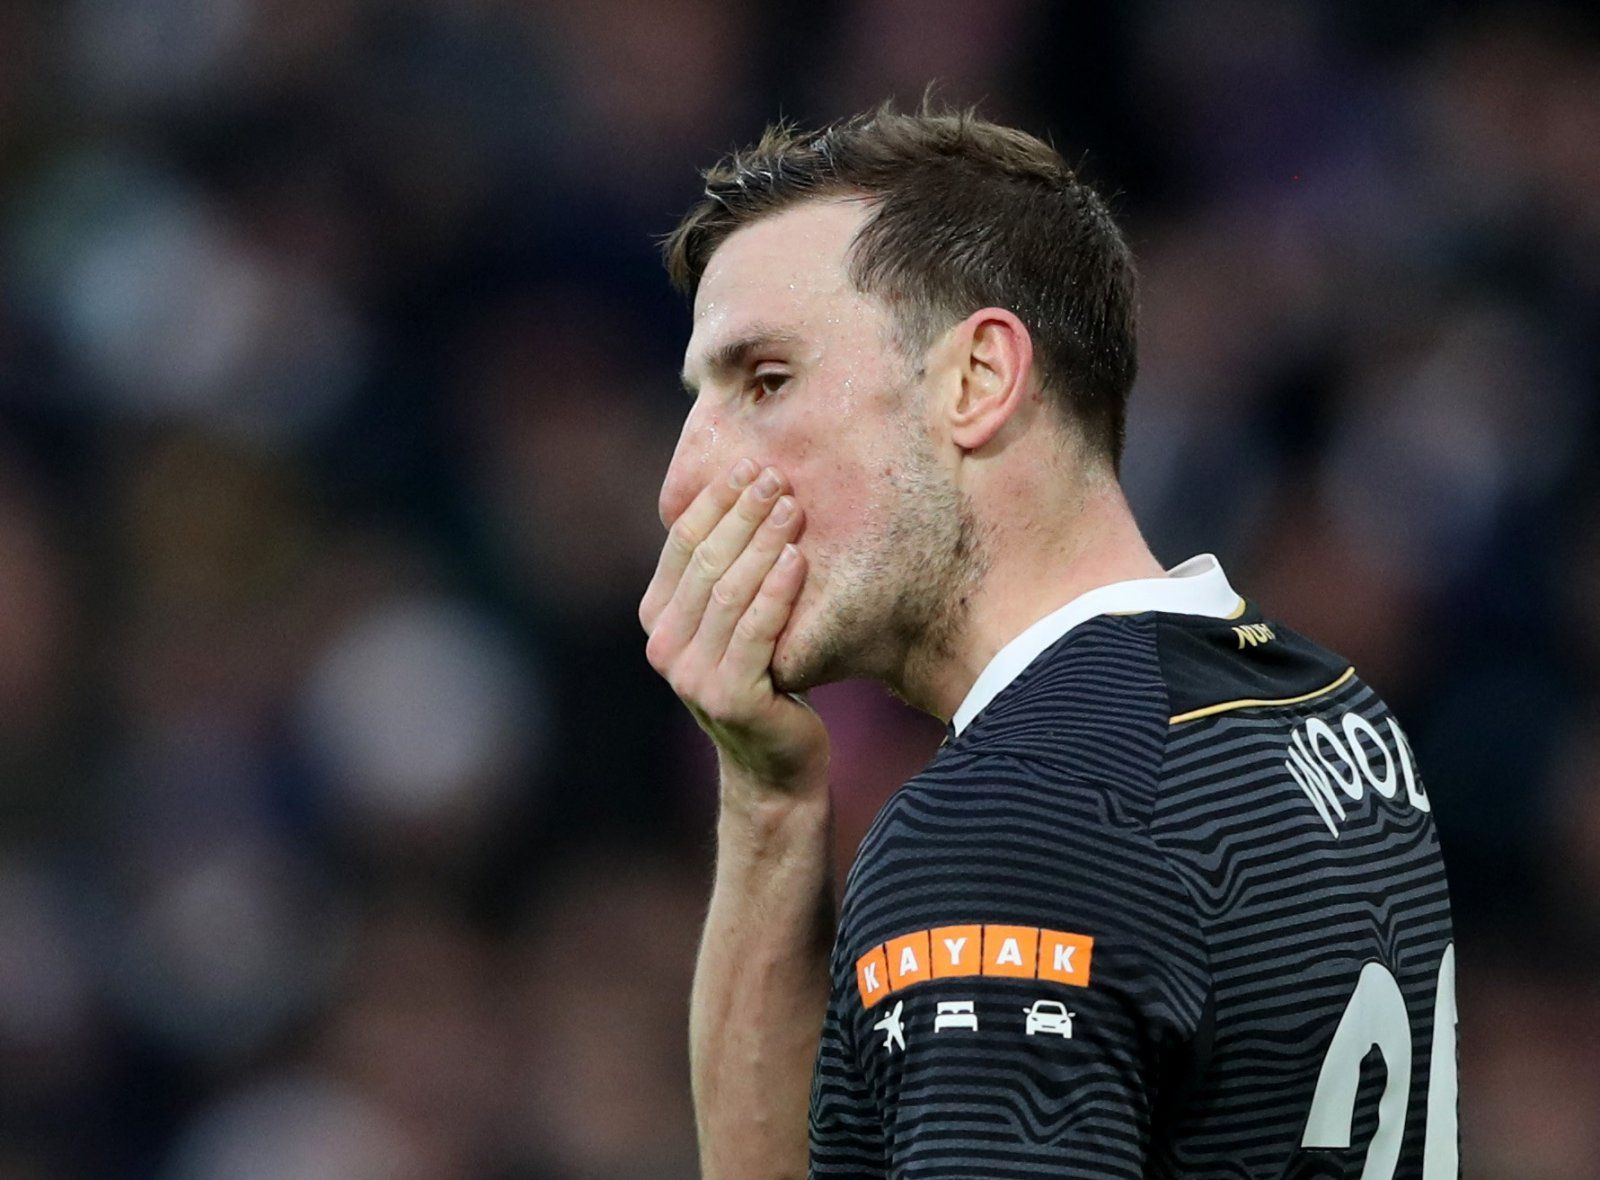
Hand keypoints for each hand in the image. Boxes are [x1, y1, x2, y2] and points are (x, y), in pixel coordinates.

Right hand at [640, 459, 828, 797]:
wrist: (777, 763)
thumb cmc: (763, 678)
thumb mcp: (732, 621)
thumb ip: (723, 573)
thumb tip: (747, 491)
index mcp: (657, 617)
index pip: (681, 543)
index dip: (715, 500)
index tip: (751, 464)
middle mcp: (663, 646)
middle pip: (705, 561)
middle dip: (742, 514)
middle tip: (778, 478)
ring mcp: (691, 676)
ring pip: (728, 592)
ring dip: (762, 543)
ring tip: (794, 508)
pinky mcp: (729, 699)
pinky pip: (755, 632)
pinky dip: (776, 591)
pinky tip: (798, 559)